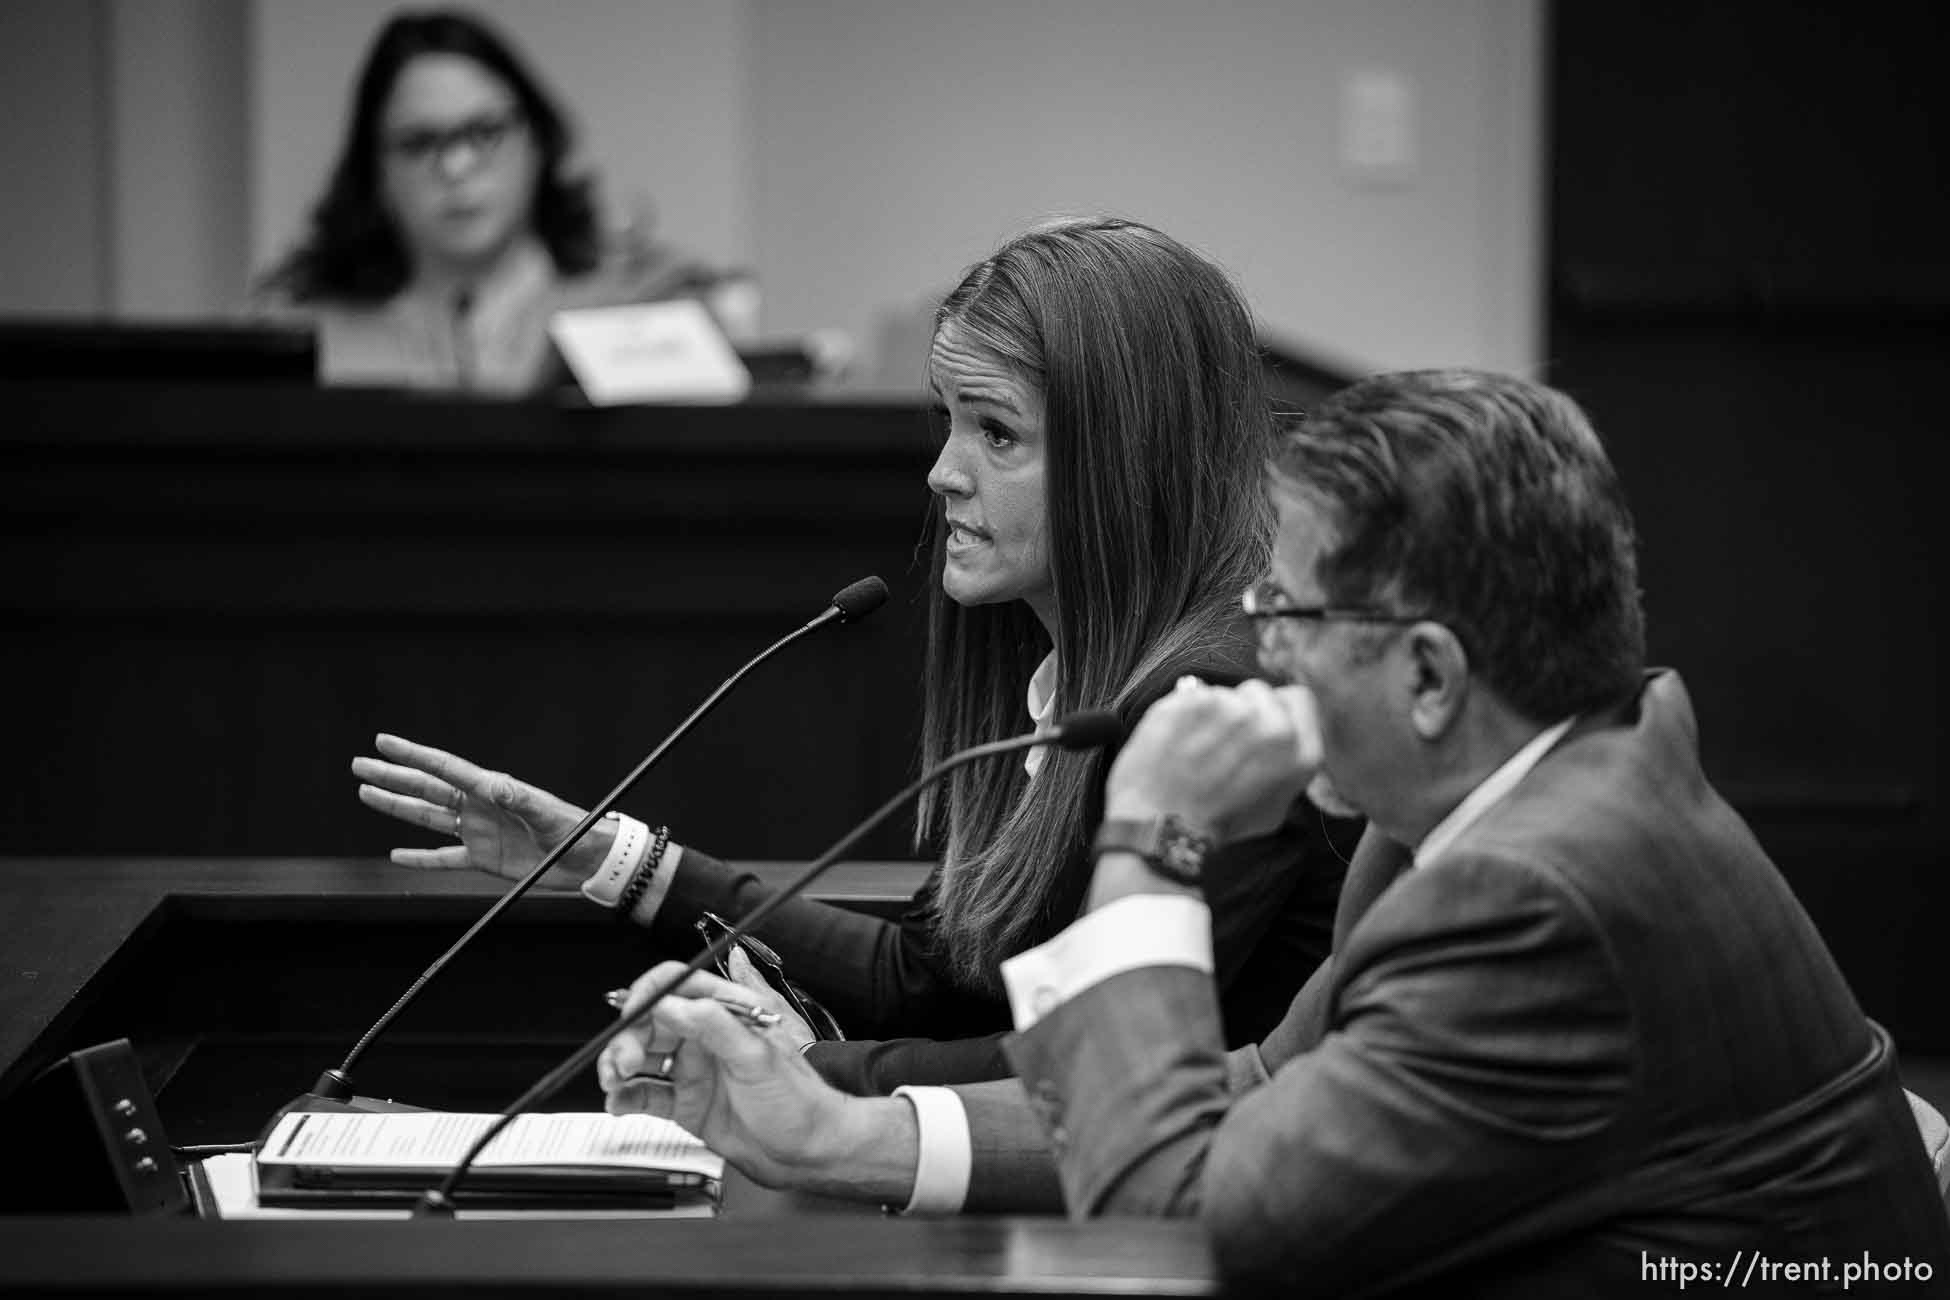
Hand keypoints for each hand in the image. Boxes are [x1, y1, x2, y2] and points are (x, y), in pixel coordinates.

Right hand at [351, 733, 601, 888]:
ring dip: (397, 807)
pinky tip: (397, 854)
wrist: (588, 860)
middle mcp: (479, 807)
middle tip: (360, 764)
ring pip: (427, 817)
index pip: (443, 767)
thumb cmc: (574, 829)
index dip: (412, 754)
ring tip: (367, 794)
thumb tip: (492, 785)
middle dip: (392, 776)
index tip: (383, 741)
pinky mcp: (483, 858)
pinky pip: (443, 858)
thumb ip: (519, 798)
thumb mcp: (547, 812)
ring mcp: (478, 832)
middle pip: (426, 788)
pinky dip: (419, 859)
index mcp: (491, 790)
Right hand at [598, 963, 850, 1189]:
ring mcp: (695, 1070)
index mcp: (728, 1013)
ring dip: (620, 1065)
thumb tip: (670, 1004)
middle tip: (624, 1063)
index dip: (648, 993)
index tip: (629, 1014)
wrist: (809, 1153)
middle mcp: (708, 1038)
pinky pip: (647, 1094)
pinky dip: (626, 1096)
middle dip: (628, 1038)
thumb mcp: (758, 1057)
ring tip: (614, 1082)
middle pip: (651, 1022)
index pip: (678, 985)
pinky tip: (619, 1102)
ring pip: (643, 1056)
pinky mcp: (687, 1103)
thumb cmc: (800, 1102)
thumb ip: (714, 1026)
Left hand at [1105, 678, 1324, 842]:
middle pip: (1260, 691)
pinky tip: (1179, 737)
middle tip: (1223, 739)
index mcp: (1302, 753)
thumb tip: (1284, 746)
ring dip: (1214, 711)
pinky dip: (1186, 710)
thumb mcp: (1272, 810)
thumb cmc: (1217, 823)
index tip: (1260, 722)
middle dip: (1244, 709)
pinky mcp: (1197, 699)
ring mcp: (1235, 709)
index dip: (1278, 708)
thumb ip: (1286, 769)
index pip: (1299, 699)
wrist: (1165, 824)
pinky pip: (1195, 693)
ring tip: (1197, 745)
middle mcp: (1275, 726)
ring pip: (1227, 692)